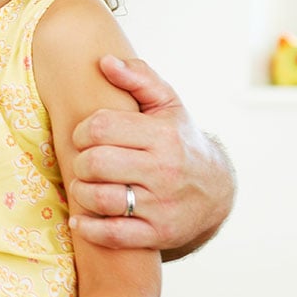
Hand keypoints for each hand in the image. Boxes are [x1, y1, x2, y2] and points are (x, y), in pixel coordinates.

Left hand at [67, 56, 233, 256]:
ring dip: (81, 192)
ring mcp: (162, 206)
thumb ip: (138, 78)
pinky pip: (113, 235)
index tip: (84, 135)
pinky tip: (80, 220)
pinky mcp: (158, 234)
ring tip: (83, 185)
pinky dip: (89, 229)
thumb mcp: (167, 105)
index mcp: (163, 136)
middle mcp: (164, 171)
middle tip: (84, 161)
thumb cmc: (180, 140)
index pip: (101, 127)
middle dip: (80, 161)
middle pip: (96, 163)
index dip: (82, 130)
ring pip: (101, 199)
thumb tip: (105, 61)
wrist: (217, 190)